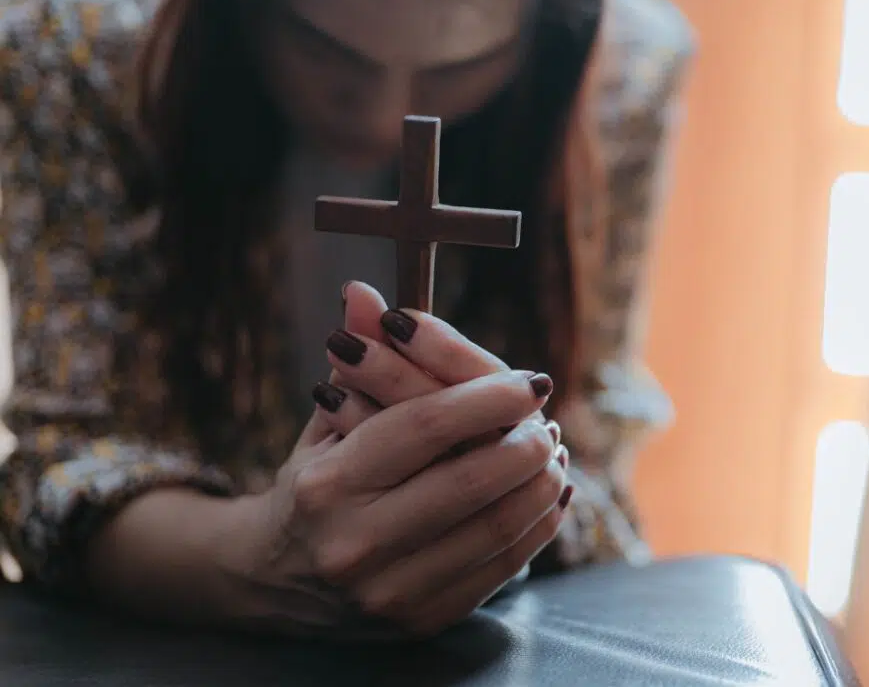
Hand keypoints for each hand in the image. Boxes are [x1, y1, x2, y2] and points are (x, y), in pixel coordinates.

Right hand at [235, 285, 569, 637]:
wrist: (272, 583)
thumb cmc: (312, 485)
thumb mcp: (324, 424)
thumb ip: (356, 361)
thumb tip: (363, 290)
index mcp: (328, 483)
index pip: (424, 426)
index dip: (488, 398)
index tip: (530, 380)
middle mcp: (354, 542)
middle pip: (468, 482)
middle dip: (525, 444)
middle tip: (547, 422)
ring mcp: (388, 591)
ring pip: (492, 528)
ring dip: (539, 485)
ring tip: (553, 454)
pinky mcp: (420, 620)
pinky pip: (499, 569)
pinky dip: (535, 528)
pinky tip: (549, 498)